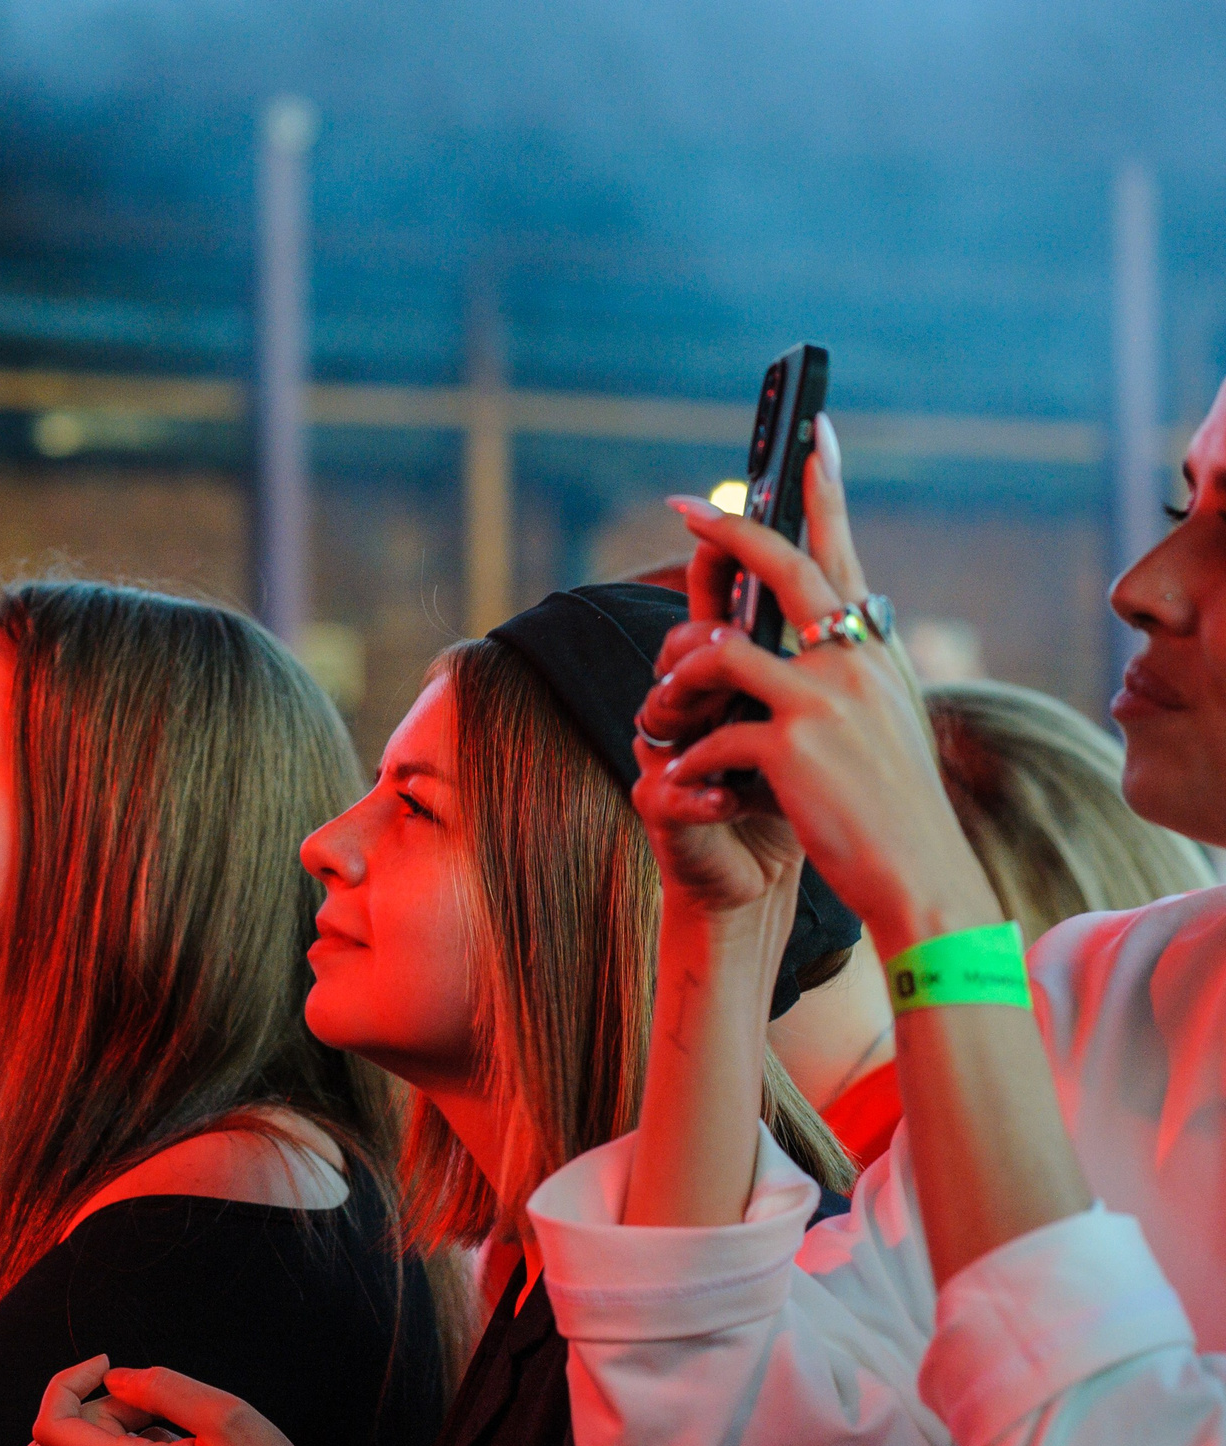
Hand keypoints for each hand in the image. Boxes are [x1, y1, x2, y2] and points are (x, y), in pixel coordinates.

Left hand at [641, 420, 996, 952]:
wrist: (920, 876)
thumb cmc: (890, 803)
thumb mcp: (883, 716)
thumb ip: (853, 665)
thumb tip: (840, 616)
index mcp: (875, 648)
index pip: (843, 552)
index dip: (823, 490)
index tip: (809, 432)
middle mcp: (855, 659)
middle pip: (783, 568)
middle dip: (727, 531)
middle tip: (683, 505)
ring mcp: (824, 699)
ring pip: (719, 656)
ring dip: (675, 684)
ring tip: (662, 713)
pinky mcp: (791, 747)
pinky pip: (711, 736)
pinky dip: (689, 760)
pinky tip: (688, 784)